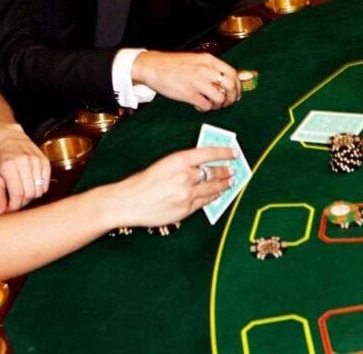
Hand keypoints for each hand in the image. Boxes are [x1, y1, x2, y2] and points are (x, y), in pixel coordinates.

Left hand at [0, 123, 50, 212]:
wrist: (8, 137)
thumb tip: (1, 212)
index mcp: (9, 166)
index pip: (17, 193)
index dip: (14, 206)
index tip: (9, 210)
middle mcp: (24, 162)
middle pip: (30, 193)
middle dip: (22, 202)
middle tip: (15, 201)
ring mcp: (36, 160)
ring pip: (39, 190)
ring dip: (31, 196)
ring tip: (23, 192)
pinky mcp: (45, 160)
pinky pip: (46, 183)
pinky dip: (40, 189)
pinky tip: (31, 185)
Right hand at [111, 146, 236, 227]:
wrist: (128, 202)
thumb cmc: (143, 182)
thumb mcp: (164, 164)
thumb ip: (184, 164)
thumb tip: (203, 165)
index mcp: (179, 160)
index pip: (209, 153)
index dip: (224, 152)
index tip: (234, 152)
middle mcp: (186, 176)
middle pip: (214, 172)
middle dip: (226, 171)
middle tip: (234, 170)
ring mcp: (187, 194)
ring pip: (213, 188)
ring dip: (224, 185)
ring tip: (230, 182)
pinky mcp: (186, 209)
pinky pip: (205, 202)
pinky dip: (213, 197)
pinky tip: (217, 195)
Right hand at [132, 50, 241, 110]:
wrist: (153, 66)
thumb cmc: (173, 65)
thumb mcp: (196, 60)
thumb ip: (211, 68)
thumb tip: (227, 82)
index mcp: (208, 60)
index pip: (232, 73)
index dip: (238, 86)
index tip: (236, 94)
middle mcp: (205, 70)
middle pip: (230, 86)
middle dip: (232, 97)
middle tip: (227, 102)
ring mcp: (197, 82)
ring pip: (220, 98)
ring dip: (218, 105)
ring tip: (211, 104)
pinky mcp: (188, 94)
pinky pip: (206, 106)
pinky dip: (205, 109)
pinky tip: (199, 106)